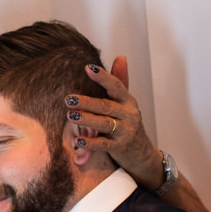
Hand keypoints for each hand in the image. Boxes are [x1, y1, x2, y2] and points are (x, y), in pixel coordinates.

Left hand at [67, 57, 164, 189]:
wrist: (141, 154)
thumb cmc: (127, 125)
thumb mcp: (125, 103)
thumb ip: (120, 81)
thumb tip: (120, 56)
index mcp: (127, 101)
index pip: (116, 86)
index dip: (103, 77)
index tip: (88, 67)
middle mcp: (128, 114)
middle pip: (106, 106)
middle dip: (87, 101)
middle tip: (68, 98)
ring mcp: (124, 132)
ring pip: (104, 124)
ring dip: (87, 119)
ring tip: (70, 115)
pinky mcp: (119, 148)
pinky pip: (103, 145)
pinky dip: (90, 143)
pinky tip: (77, 140)